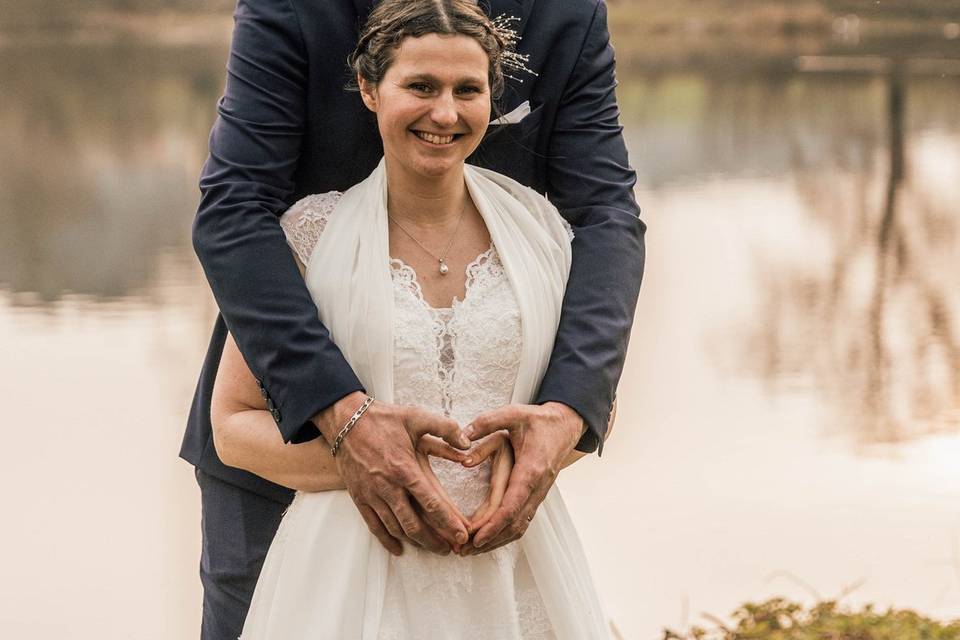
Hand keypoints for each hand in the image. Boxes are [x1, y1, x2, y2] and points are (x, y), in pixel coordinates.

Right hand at [313, 393, 471, 555]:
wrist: (346, 421)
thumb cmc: (384, 419)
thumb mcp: (417, 417)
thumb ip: (445, 428)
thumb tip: (467, 442)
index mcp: (405, 469)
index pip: (431, 503)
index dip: (448, 523)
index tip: (462, 536)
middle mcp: (388, 486)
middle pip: (414, 524)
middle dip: (435, 540)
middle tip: (451, 550)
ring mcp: (372, 494)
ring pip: (395, 528)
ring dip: (416, 542)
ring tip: (433, 548)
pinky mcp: (359, 497)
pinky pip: (373, 525)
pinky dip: (387, 540)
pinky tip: (399, 548)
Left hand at [459, 402, 581, 553]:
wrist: (564, 425)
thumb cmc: (538, 420)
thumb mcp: (513, 414)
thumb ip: (487, 423)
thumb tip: (463, 440)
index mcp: (531, 469)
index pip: (512, 505)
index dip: (494, 524)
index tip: (475, 537)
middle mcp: (537, 487)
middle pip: (514, 524)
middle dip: (489, 540)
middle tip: (463, 550)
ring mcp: (539, 494)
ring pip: (520, 527)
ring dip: (496, 541)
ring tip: (470, 550)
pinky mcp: (536, 496)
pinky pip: (522, 521)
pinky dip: (504, 534)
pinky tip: (487, 540)